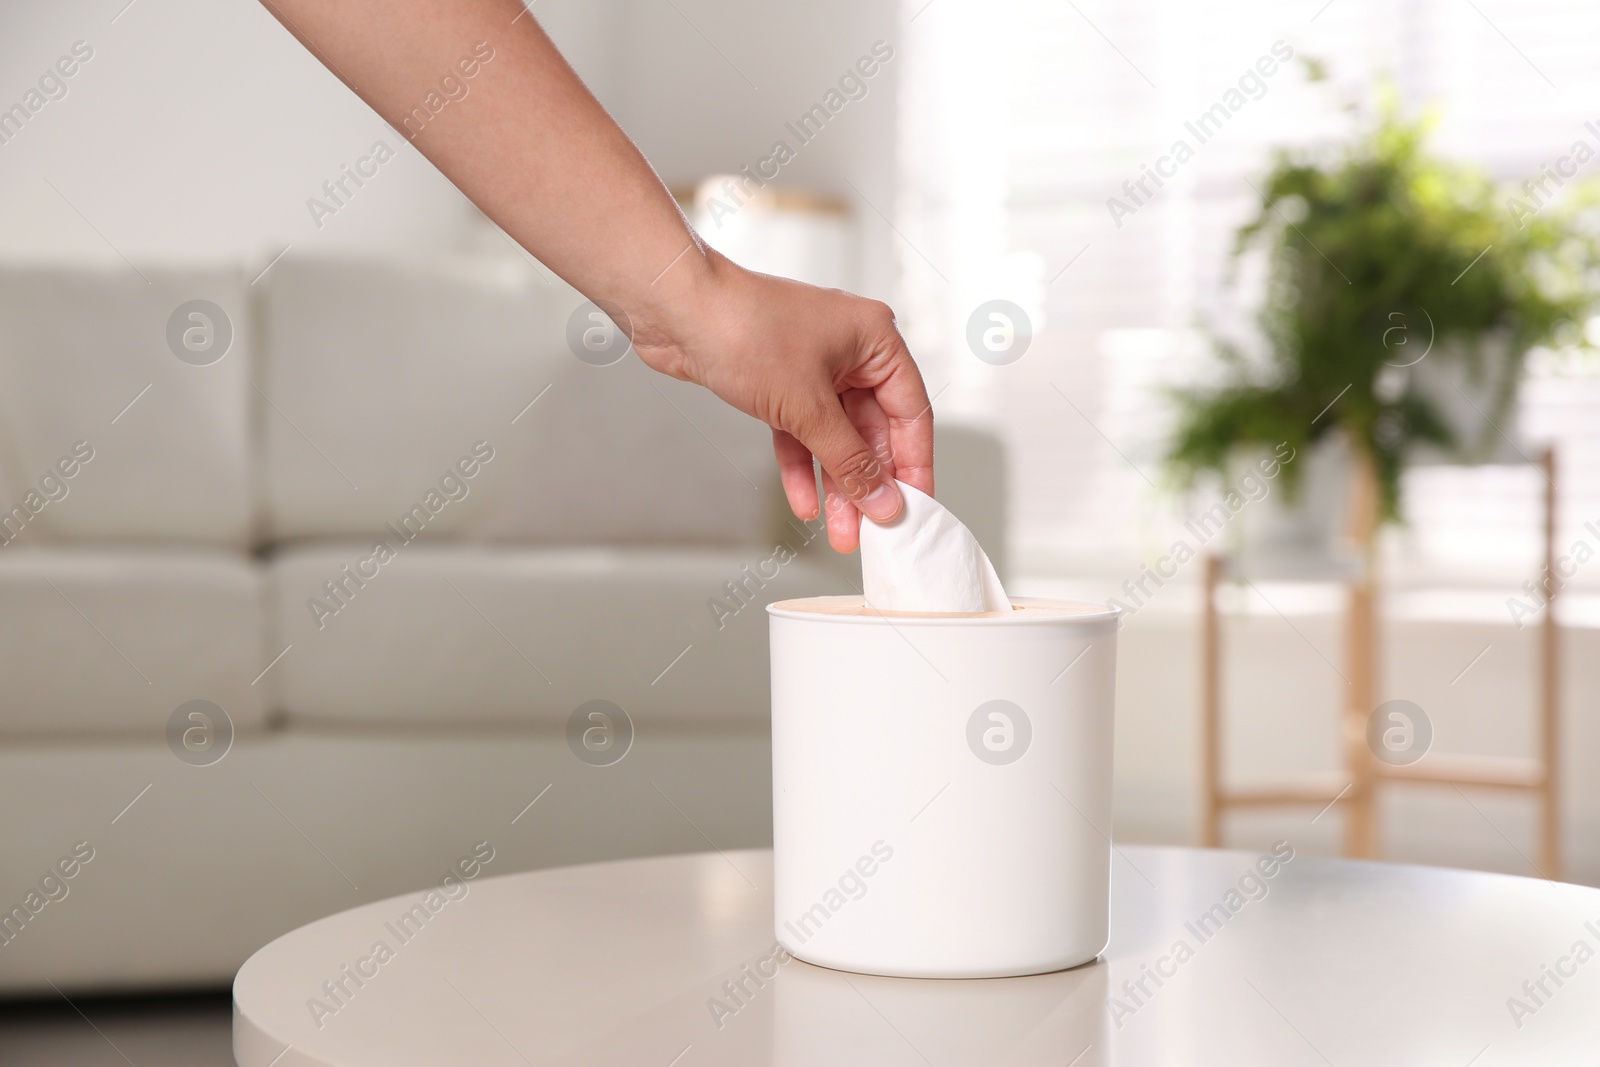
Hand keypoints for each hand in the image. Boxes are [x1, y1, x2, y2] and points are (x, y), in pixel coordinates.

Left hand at [631, 248, 932, 552]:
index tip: (915, 508)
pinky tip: (804, 501)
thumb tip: (882, 499)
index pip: (911, 413)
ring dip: (836, 484)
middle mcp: (850, 350)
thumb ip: (849, 459)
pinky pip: (801, 432)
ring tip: (840, 531)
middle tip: (871, 531)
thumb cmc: (744, 330)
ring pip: (834, 437)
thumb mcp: (807, 407)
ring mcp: (813, 366)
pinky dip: (801, 466)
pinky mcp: (780, 382)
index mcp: (875, 339)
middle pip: (872, 431)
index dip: (914, 466)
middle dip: (867, 484)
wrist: (677, 312)